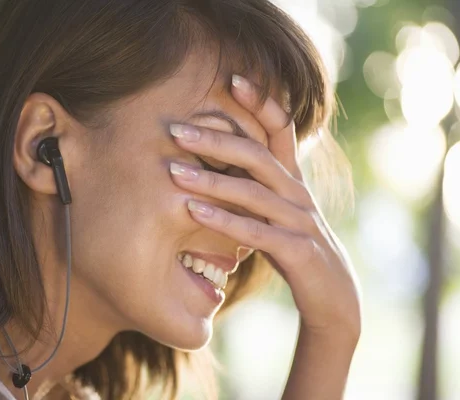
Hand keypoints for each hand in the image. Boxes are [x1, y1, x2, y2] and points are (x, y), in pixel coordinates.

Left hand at [168, 74, 360, 338]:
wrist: (332, 296)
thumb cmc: (294, 249)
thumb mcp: (275, 211)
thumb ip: (253, 185)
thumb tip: (215, 162)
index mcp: (292, 179)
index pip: (281, 129)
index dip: (261, 102)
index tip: (231, 79)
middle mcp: (298, 193)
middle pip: (257, 155)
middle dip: (215, 140)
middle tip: (174, 129)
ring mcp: (300, 221)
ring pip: (253, 192)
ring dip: (210, 180)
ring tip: (172, 172)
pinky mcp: (298, 251)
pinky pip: (257, 231)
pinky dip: (223, 220)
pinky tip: (191, 212)